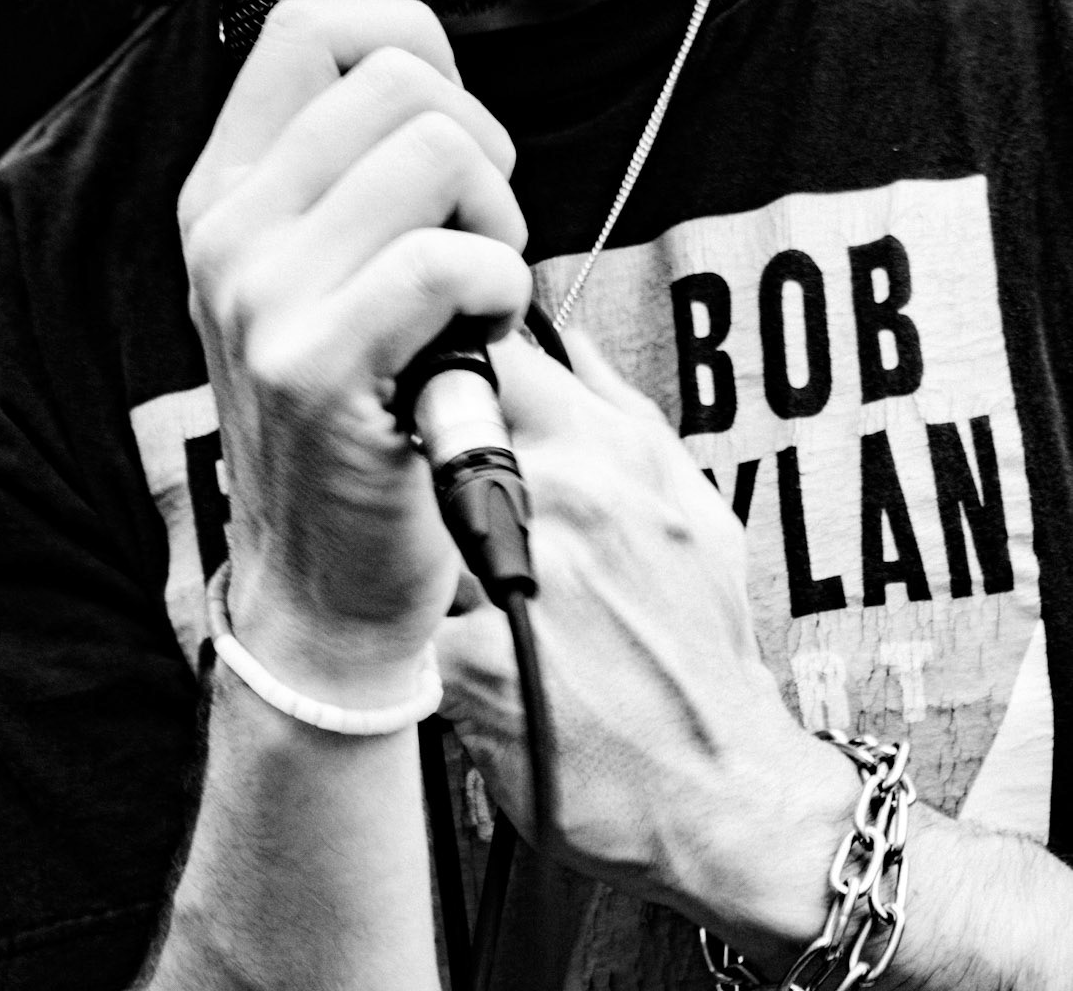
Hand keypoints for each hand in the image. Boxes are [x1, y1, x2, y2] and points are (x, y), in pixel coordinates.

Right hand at [178, 0, 531, 703]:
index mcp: (226, 190)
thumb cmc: (360, 409)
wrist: (323, 582)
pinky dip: (500, 292)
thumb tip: (430, 69)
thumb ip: (348, 171)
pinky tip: (475, 345)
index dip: (411, 44)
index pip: (311, 25)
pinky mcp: (312, 366)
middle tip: (473, 241)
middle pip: (400, 79)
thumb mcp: (318, 272)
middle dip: (481, 150)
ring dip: (498, 224)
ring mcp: (258, 296)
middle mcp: (227, 229)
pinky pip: (451, 259)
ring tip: (473, 298)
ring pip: (439, 150)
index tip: (447, 130)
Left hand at [437, 334, 857, 953]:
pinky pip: (408, 624)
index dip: (456, 371)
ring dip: (415, 555)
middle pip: (433, 433)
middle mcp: (560, 503)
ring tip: (455, 599)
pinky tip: (462, 664)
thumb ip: (624, 413)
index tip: (447, 399)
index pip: (495, 358)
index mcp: (608, 454)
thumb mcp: (694, 512)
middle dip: (424, 465)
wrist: (727, 797)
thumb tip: (570, 337)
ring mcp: (513, 583)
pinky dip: (423, 642)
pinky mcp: (472, 667)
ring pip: (408, 528)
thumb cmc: (703, 650)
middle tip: (445, 512)